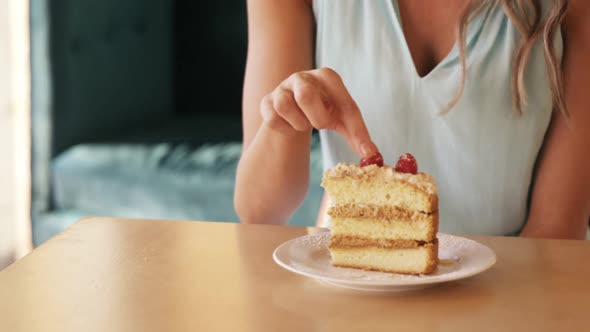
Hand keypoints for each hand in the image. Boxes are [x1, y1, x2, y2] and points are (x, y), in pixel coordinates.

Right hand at [260, 67, 377, 156]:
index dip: (356, 128)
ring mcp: (282, 87)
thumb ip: (357, 135)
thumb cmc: (323, 111)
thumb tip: (372, 155)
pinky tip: (289, 124)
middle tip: (320, 124)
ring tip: (303, 122)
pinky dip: (284, 128)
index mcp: (327, 77)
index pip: (344, 102)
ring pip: (284, 106)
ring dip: (298, 123)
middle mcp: (303, 77)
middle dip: (316, 118)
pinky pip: (273, 117)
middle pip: (305, 95)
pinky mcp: (267, 101)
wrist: (295, 111)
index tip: (365, 150)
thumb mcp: (342, 121)